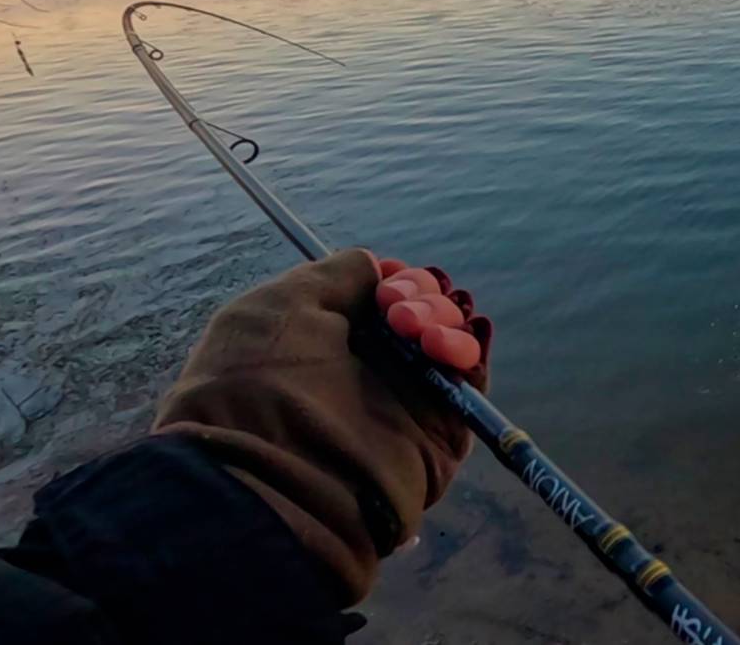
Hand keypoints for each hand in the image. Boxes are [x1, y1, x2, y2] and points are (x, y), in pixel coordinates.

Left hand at [154, 248, 494, 604]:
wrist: (275, 473)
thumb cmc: (263, 382)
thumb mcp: (281, 304)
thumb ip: (335, 275)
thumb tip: (379, 267)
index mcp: (326, 339)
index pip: (382, 295)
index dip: (395, 277)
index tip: (387, 278)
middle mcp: (367, 368)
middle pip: (422, 311)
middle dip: (422, 295)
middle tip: (397, 313)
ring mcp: (406, 400)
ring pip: (450, 339)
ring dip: (445, 320)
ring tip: (421, 333)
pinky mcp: (440, 430)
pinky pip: (472, 380)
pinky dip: (475, 347)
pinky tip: (472, 328)